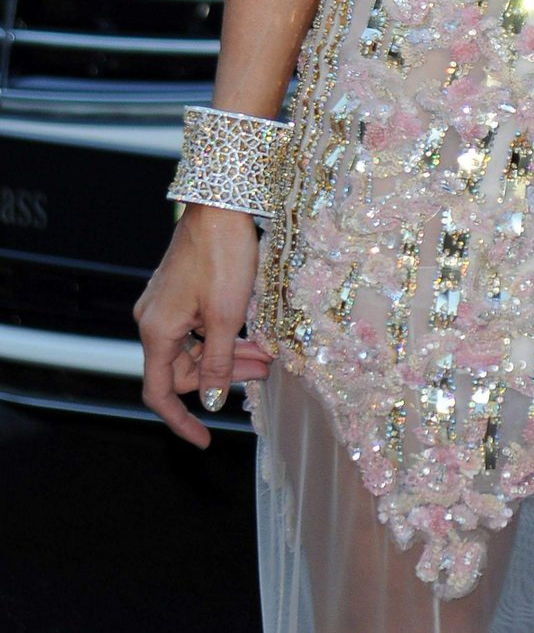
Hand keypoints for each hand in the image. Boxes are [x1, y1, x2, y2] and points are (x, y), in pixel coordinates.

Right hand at [134, 204, 261, 446]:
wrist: (220, 205)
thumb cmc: (222, 257)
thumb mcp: (225, 316)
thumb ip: (218, 364)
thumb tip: (214, 402)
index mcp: (156, 331)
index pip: (159, 393)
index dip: (181, 421)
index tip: (204, 441)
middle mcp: (153, 320)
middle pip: (184, 369)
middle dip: (223, 377)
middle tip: (264, 371)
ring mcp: (166, 304)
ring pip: (196, 347)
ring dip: (229, 354)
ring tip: (267, 354)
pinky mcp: (180, 291)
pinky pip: (199, 326)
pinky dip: (224, 335)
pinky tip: (254, 335)